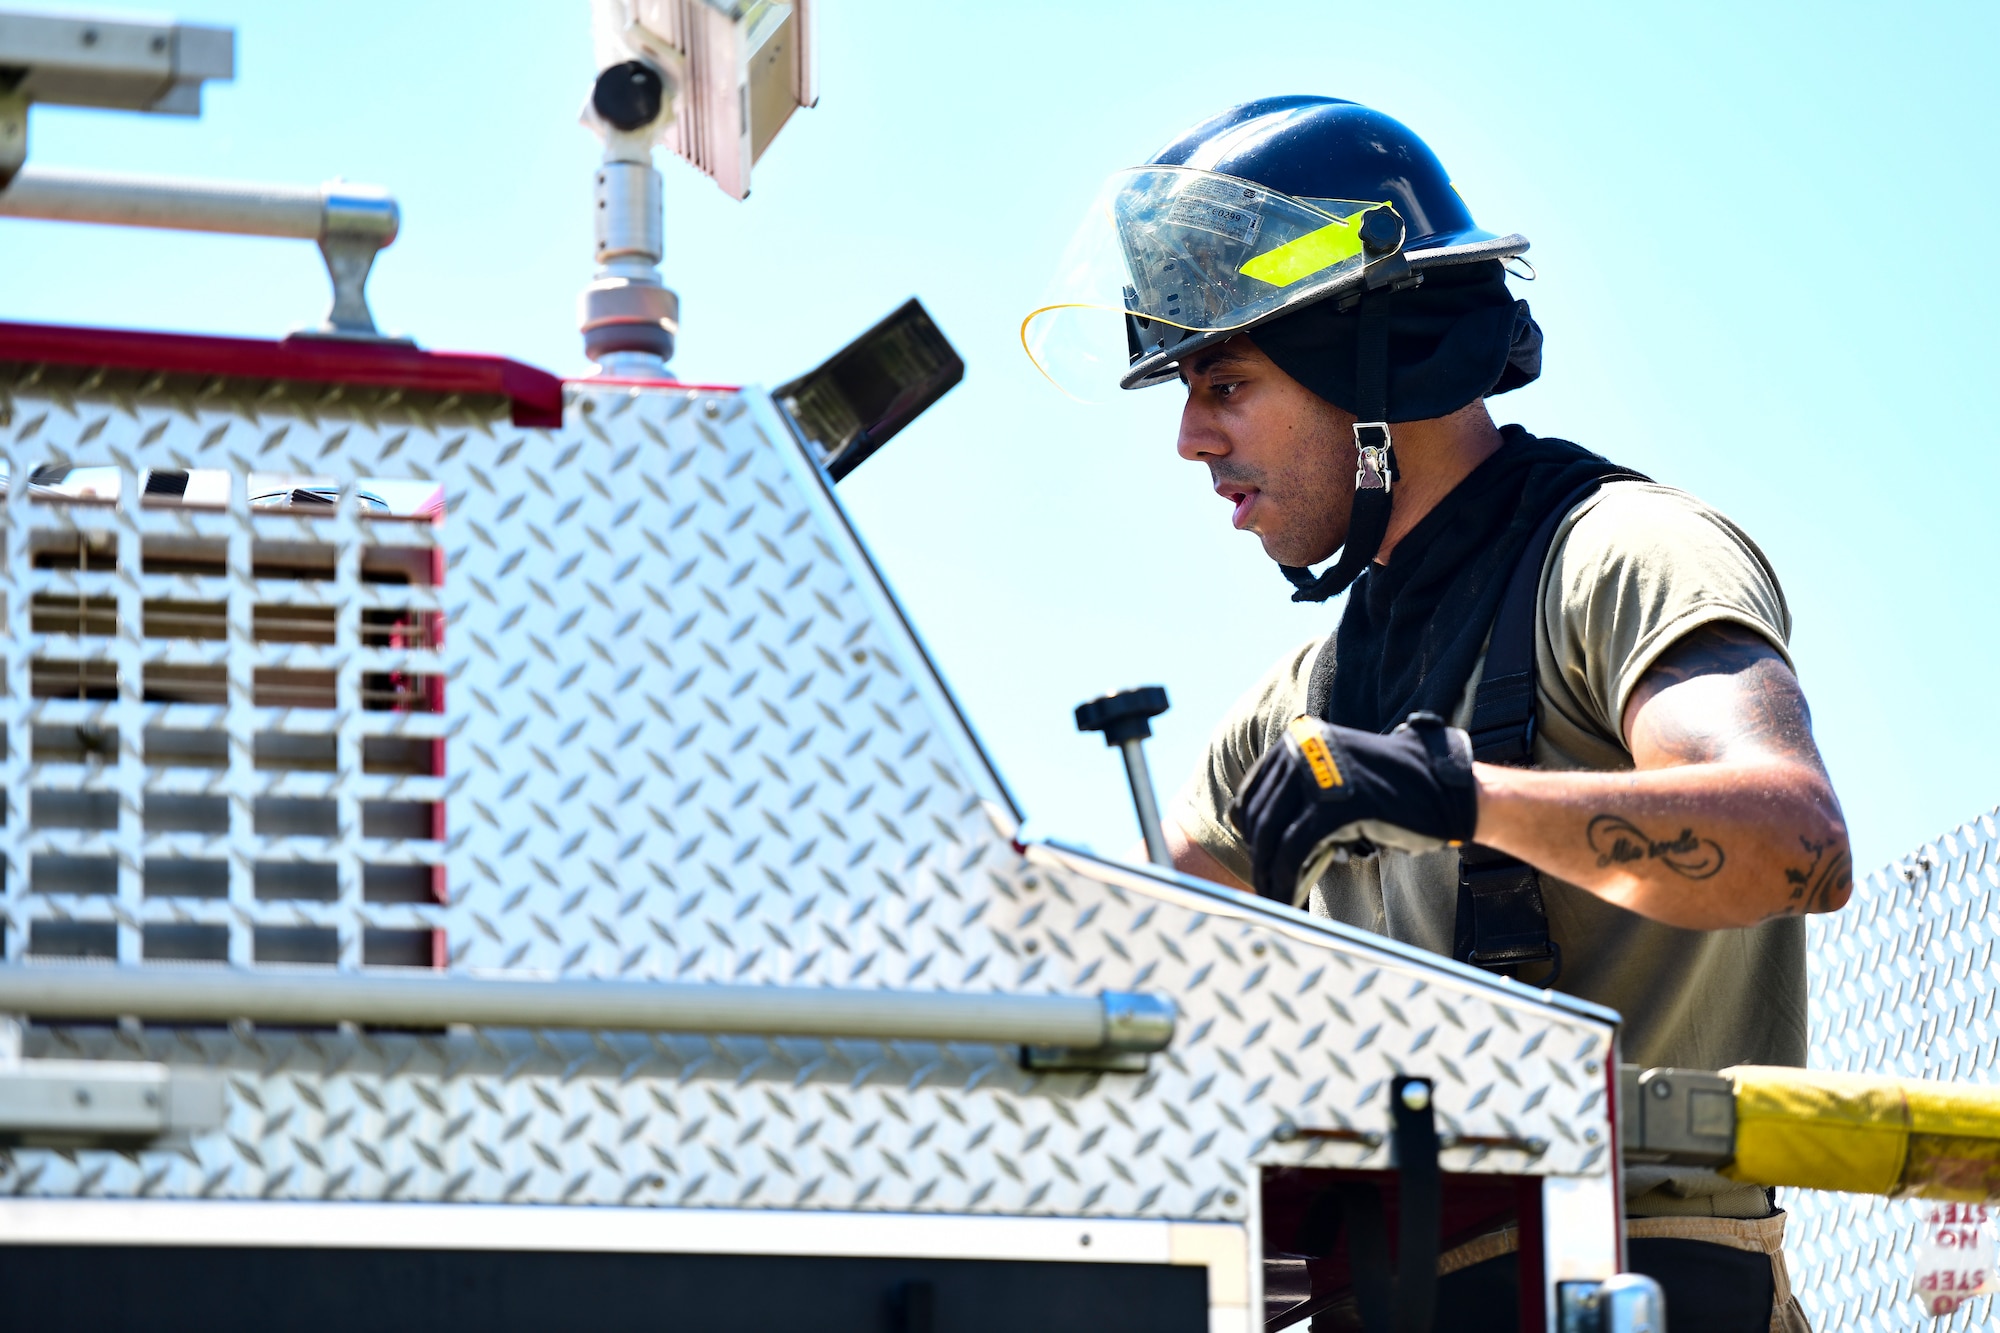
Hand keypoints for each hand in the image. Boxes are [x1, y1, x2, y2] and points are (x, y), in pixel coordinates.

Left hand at [1227, 712, 1478, 905]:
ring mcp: (1316, 774)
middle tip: (1264, 886)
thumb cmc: (1396, 792)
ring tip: (1273, 900)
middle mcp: (1300, 750)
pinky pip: (1294, 850)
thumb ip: (1300, 795)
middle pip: (1259, 815)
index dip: (1250, 832)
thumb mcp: (1339, 779)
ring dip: (1268, 874)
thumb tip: (1256, 836)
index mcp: (1298, 741)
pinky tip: (1286, 899)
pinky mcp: (1333, 804)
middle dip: (1258, 857)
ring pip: (1272, 835)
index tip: (1257, 858)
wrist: (1446, 789)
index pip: (1254, 793)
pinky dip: (1284, 879)